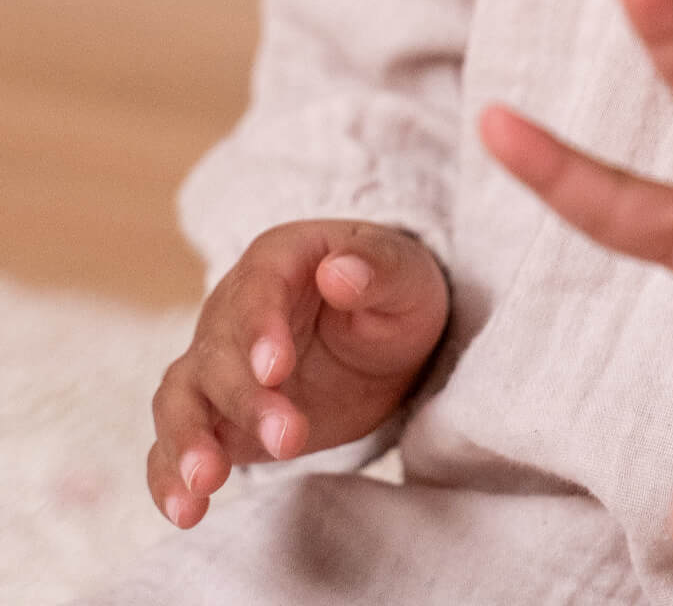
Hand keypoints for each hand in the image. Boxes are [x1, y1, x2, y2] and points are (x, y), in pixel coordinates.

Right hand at [148, 220, 448, 528]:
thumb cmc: (392, 291)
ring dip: (188, 440)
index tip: (276, 369)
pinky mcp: (216, 417)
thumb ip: (377, 267)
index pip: (257, 287)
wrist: (385, 335)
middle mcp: (233, 309)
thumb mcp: (405, 274)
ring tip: (205, 484)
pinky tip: (185, 510)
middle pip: (218, 352)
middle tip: (287, 438)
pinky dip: (169, 475)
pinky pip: (176, 443)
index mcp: (279, 260)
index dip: (259, 327)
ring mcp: (217, 365)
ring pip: (180, 397)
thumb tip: (339, 271)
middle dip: (246, 399)